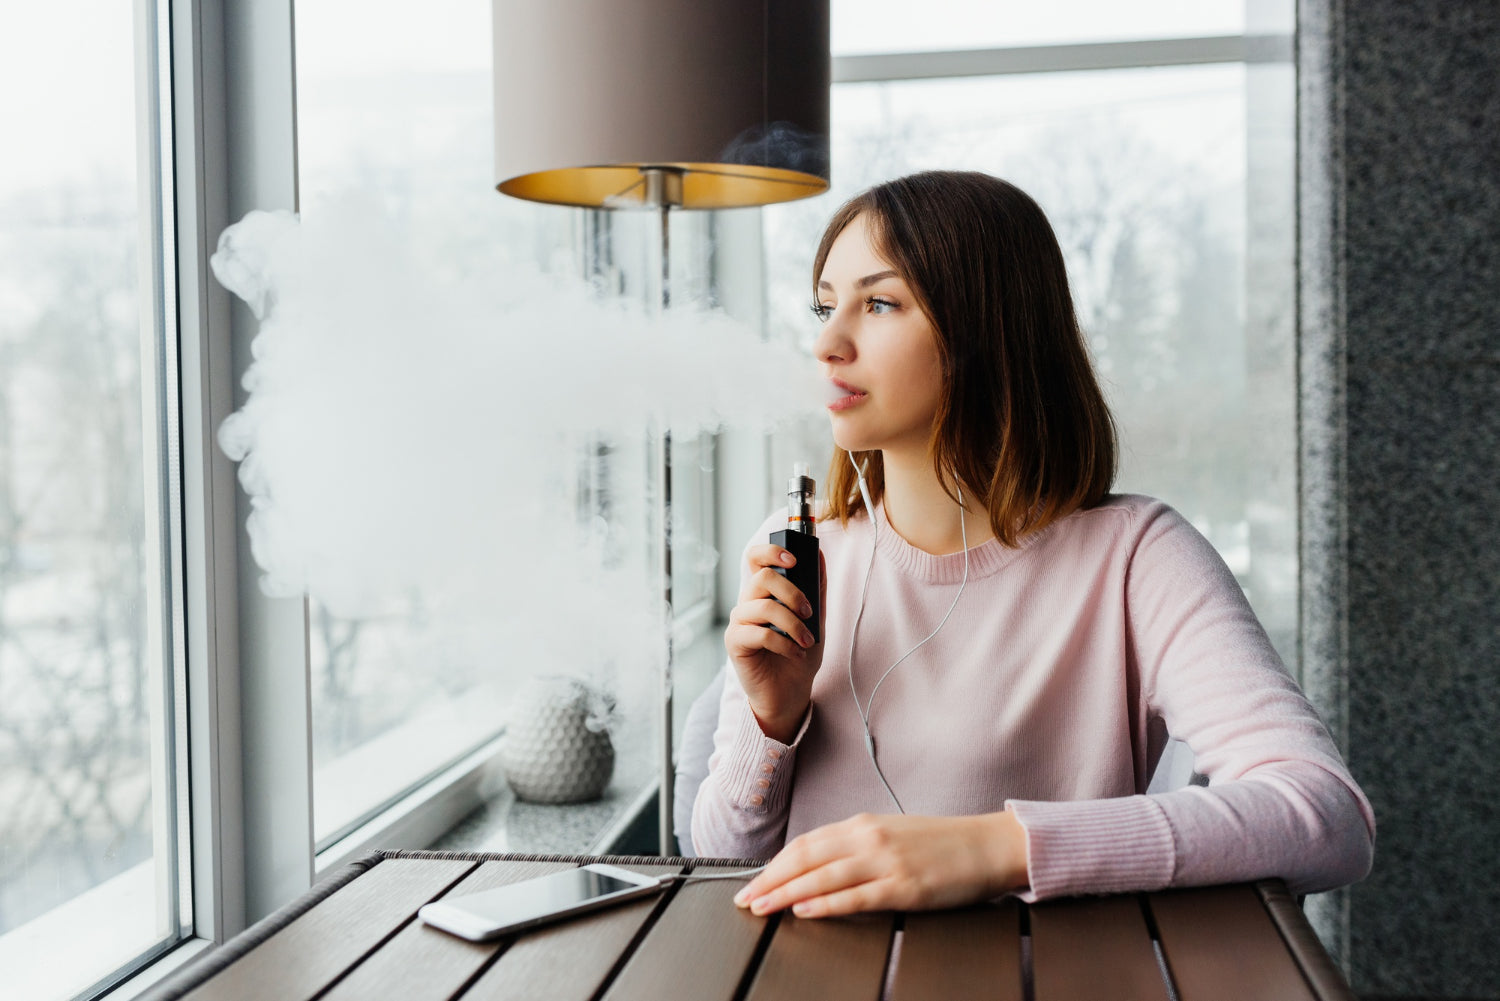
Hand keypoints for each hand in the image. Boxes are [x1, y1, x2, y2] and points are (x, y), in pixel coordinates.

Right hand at [724, 544, 827, 742]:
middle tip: (809, 613)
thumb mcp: (816, 621)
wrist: (790, 693)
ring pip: (764, 606)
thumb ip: (816, 591)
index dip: (771, 551)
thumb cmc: (799, 655)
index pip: (756, 558)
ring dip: (793, 625)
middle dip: (793, 593)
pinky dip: (785, 644)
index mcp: (765, 593)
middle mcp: (748, 602)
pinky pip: (760, 633)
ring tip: (807, 642)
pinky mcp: (735, 643)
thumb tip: (820, 556)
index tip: (794, 561)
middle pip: (763, 577)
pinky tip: (796, 654)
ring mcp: (739, 622)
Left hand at [732, 811, 1028, 917]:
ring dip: (786, 892)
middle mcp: (869, 838)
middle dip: (770, 879)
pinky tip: (804, 910)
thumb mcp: (891, 835)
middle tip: (745, 899)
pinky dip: (826, 903)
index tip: (753, 882)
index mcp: (863, 824)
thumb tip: (818, 867)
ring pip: (822, 876)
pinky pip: (855, 895)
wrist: (988, 845)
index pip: (806, 844)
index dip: (774, 864)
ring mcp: (886, 862)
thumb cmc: (942, 844)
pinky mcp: (904, 886)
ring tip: (762, 907)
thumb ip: (856, 847)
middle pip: (805, 857)